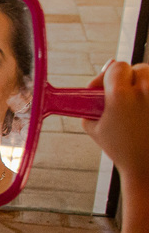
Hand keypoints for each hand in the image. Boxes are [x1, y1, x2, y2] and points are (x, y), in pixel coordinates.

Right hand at [83, 61, 148, 188]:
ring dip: (144, 84)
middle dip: (129, 78)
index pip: (117, 67)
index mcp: (120, 95)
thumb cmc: (121, 149)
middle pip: (138, 68)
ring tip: (136, 102)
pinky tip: (144, 110)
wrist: (145, 166)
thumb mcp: (93, 126)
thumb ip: (89, 103)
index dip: (108, 76)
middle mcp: (144, 91)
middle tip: (122, 94)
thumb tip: (97, 84)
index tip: (103, 87)